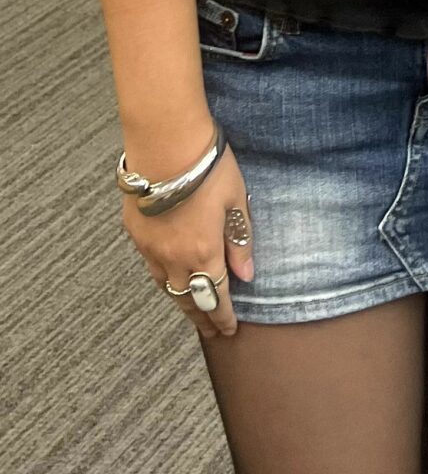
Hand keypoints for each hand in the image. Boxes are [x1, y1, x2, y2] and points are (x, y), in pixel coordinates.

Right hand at [121, 143, 252, 339]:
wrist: (164, 142)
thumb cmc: (206, 166)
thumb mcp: (236, 201)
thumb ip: (240, 241)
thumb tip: (247, 274)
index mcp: (203, 252)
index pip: (216, 296)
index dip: (223, 317)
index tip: (229, 330)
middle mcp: (174, 258)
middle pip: (188, 299)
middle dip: (201, 317)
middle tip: (210, 331)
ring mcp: (150, 247)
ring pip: (165, 287)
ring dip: (181, 301)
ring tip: (192, 309)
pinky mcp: (135, 233)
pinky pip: (150, 266)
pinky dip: (163, 279)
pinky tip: (169, 278)